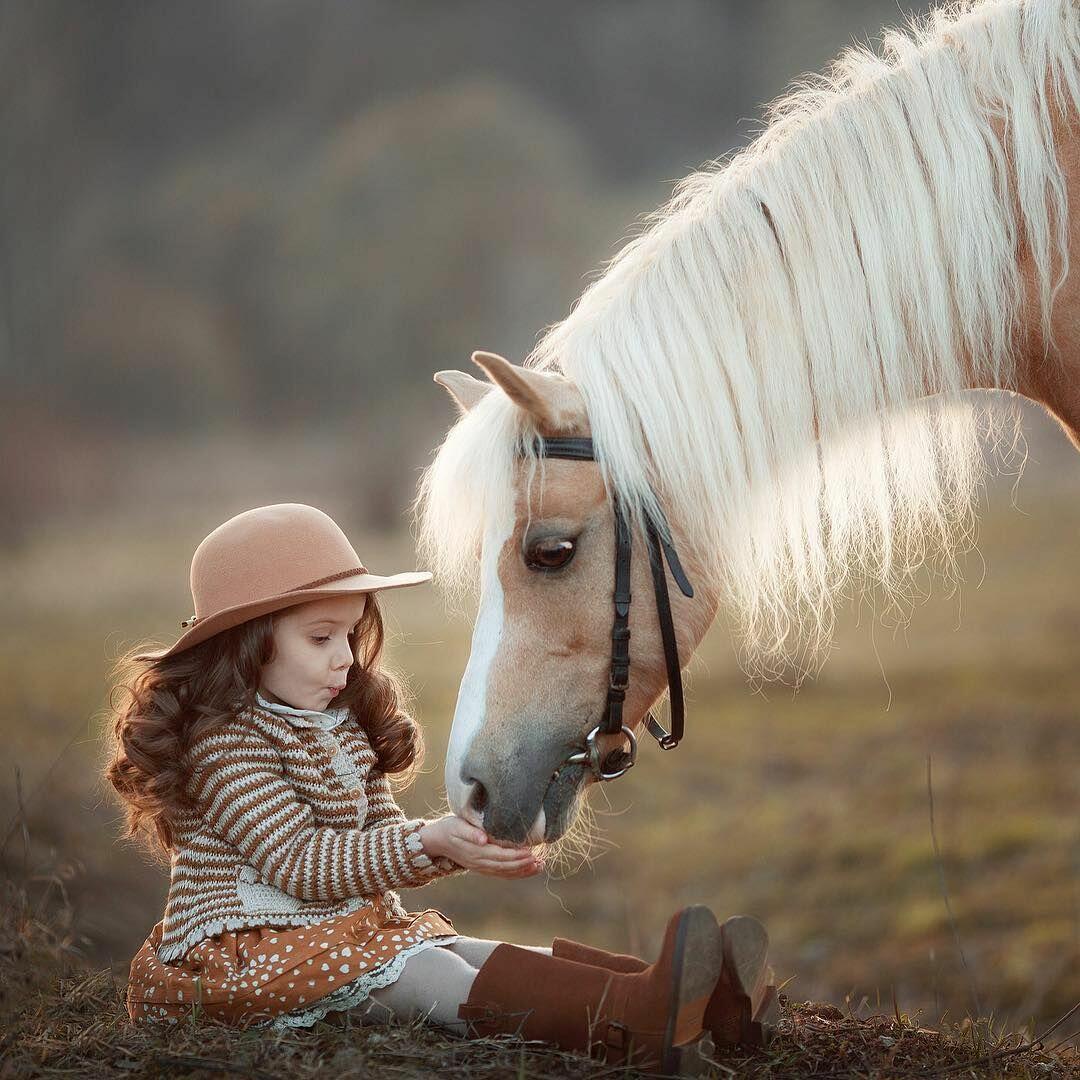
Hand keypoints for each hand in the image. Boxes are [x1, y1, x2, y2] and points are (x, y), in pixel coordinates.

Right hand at [419, 815, 543, 877]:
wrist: (436, 841)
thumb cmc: (449, 828)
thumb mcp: (457, 826)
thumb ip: (470, 832)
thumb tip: (484, 839)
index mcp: (476, 853)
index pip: (500, 856)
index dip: (516, 856)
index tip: (531, 852)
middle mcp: (480, 863)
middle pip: (505, 867)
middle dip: (524, 865)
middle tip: (540, 861)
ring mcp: (481, 868)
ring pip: (505, 873)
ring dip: (523, 871)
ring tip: (540, 866)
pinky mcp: (482, 868)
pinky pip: (501, 874)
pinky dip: (516, 873)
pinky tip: (528, 869)